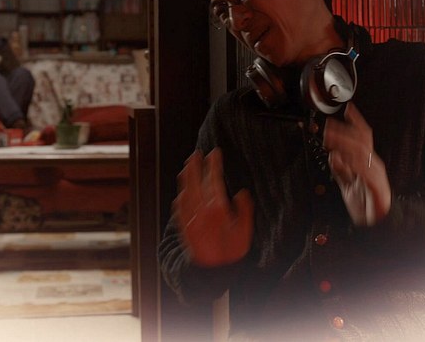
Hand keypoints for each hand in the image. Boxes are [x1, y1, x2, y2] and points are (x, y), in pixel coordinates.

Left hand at [174, 148, 253, 266]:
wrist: (210, 271)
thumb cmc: (230, 252)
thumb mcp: (245, 231)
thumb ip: (244, 210)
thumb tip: (241, 193)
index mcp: (217, 208)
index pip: (213, 179)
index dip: (213, 164)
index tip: (215, 153)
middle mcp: (200, 210)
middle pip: (194, 180)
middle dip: (194, 165)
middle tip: (196, 153)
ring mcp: (189, 217)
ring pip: (184, 191)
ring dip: (186, 177)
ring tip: (187, 167)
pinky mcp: (183, 226)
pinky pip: (178, 206)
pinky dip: (181, 195)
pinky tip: (183, 192)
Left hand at [323, 103, 390, 225]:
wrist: (379, 224)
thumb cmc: (365, 204)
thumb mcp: (347, 184)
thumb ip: (340, 170)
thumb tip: (332, 155)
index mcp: (367, 162)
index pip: (363, 137)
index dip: (356, 122)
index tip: (347, 109)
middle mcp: (373, 164)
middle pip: (361, 141)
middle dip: (344, 130)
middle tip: (328, 125)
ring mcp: (376, 174)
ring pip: (361, 152)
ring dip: (345, 143)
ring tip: (330, 139)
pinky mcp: (376, 186)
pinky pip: (365, 171)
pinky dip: (353, 163)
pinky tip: (343, 158)